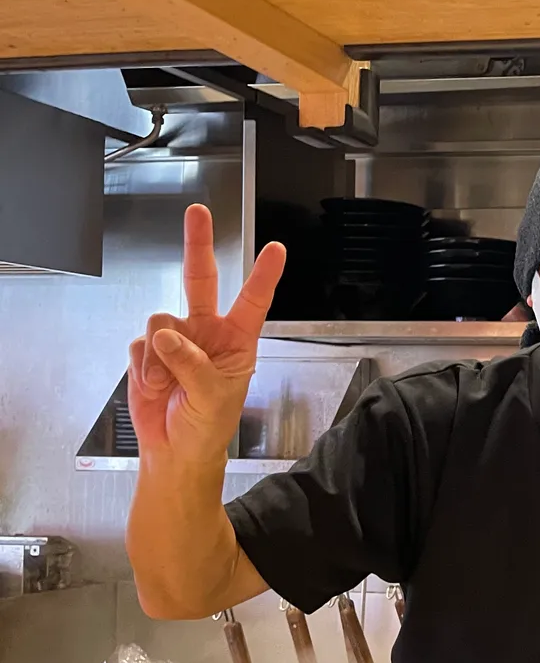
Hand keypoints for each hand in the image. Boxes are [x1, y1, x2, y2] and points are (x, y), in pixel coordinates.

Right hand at [128, 205, 285, 466]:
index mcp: (237, 341)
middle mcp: (207, 332)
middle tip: (198, 212)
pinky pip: (139, 345)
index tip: (276, 249)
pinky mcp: (148, 351)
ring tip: (168, 383)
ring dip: (160, 354)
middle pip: (201, 280)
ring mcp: (176, 339)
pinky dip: (143, 366)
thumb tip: (166, 335)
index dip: (264, 275)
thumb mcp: (213, 397)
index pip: (253, 301)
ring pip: (160, 320)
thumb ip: (192, 364)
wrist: (177, 450)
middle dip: (198, 244)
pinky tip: (153, 385)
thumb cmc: (209, 426)